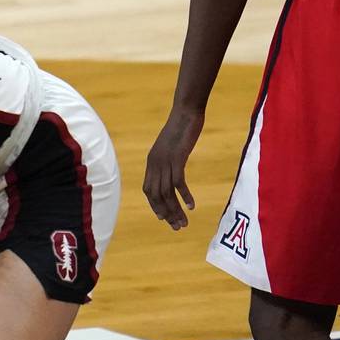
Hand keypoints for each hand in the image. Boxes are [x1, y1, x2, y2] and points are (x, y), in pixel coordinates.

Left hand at [143, 107, 202, 229]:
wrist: (185, 112)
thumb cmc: (181, 128)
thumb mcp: (171, 146)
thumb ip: (170, 159)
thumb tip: (173, 169)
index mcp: (152, 161)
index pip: (148, 189)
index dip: (154, 205)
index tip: (164, 218)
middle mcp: (155, 163)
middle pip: (156, 195)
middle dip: (166, 213)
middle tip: (177, 227)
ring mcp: (164, 161)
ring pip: (167, 192)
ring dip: (175, 210)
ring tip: (184, 223)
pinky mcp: (176, 158)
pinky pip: (178, 182)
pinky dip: (184, 196)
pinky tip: (191, 206)